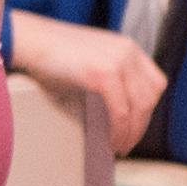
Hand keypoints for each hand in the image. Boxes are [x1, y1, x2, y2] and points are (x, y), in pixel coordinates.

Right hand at [8, 11, 166, 154]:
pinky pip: (121, 110)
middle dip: (141, 125)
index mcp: (128, 47)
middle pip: (151, 97)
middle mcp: (128, 51)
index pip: (155, 83)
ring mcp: (118, 61)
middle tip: (127, 143)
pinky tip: (111, 139)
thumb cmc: (53, 54)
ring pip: (140, 106)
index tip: (136, 126)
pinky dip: (119, 129)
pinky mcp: (103, 73)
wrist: (32, 40)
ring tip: (119, 145)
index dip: (148, 109)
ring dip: (132, 131)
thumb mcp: (92, 61)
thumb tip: (118, 112)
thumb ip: (110, 77)